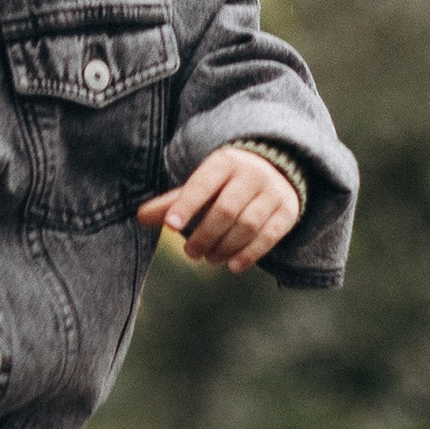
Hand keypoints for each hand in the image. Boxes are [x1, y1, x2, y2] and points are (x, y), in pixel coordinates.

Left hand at [138, 146, 300, 274]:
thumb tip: (141, 217)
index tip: (170, 226)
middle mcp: (252, 174)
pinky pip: (269, 236)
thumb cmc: (226, 182)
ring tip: (209, 258)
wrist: (276, 168)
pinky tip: (232, 266)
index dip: (186, 205)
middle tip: (190, 252)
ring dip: (225, 247)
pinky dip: (250, 254)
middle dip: (205, 235)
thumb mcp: (202, 184)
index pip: (203, 184)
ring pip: (248, 224)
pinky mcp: (288, 210)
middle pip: (226, 210)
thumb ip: (174, 202)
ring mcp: (273, 191)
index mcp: (225, 162)